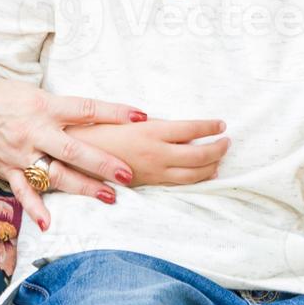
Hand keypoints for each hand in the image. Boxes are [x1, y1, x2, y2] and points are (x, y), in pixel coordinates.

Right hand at [0, 68, 146, 229]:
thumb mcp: (32, 93)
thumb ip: (58, 108)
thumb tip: (90, 116)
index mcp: (44, 105)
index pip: (86, 109)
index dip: (114, 112)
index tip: (140, 115)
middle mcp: (35, 129)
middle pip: (76, 148)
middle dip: (104, 162)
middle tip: (129, 174)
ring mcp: (20, 152)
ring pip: (56, 173)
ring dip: (83, 187)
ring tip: (109, 197)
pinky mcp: (5, 168)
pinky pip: (23, 191)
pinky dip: (36, 208)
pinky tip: (49, 222)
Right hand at [68, 119, 228, 186]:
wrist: (76, 155)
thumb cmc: (99, 130)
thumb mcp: (128, 119)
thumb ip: (153, 124)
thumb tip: (177, 128)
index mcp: (152, 132)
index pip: (191, 130)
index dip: (209, 127)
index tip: (221, 123)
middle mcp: (157, 154)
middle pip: (198, 156)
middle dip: (217, 149)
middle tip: (227, 142)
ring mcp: (153, 172)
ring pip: (192, 175)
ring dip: (210, 167)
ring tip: (220, 160)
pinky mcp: (147, 184)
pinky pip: (178, 184)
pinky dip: (195, 179)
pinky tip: (201, 176)